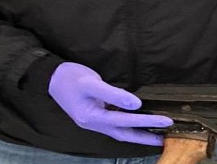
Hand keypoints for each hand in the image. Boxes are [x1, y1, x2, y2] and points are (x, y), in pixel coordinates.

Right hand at [48, 62, 172, 145]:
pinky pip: (115, 124)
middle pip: (124, 134)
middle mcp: (94, 124)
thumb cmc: (70, 78)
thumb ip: (114, 94)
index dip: (146, 122)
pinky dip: (128, 125)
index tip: (165, 121)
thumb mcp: (91, 83)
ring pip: (120, 131)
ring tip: (156, 135)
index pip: (125, 121)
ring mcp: (94, 121)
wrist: (51, 77)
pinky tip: (138, 122)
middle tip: (164, 139)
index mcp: (92, 117)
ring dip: (137, 133)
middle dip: (144, 137)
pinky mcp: (95, 115)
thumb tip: (137, 104)